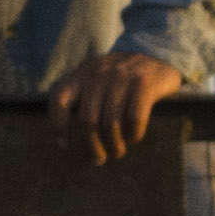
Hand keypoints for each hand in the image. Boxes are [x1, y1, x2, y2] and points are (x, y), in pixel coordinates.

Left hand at [49, 47, 180, 166]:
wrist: (158, 57)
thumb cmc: (120, 79)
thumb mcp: (94, 80)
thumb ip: (79, 100)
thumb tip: (59, 141)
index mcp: (80, 74)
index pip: (58, 100)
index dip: (56, 124)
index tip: (62, 144)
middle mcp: (98, 73)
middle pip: (87, 120)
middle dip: (91, 146)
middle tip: (99, 158)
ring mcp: (122, 77)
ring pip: (110, 123)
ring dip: (114, 144)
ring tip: (117, 152)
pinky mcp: (145, 83)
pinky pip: (134, 118)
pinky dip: (133, 134)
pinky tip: (133, 139)